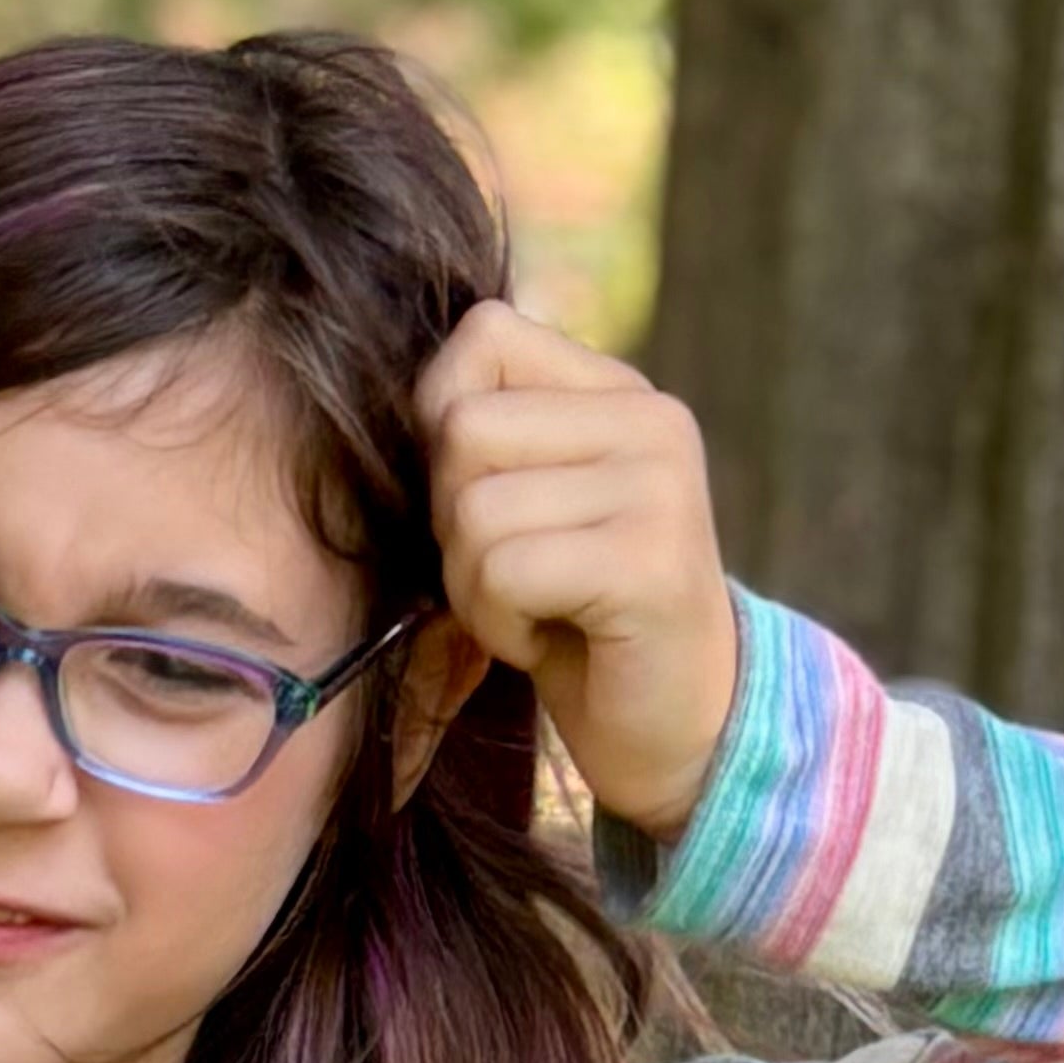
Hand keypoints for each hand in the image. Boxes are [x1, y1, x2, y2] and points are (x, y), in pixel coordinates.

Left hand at [413, 301, 738, 842]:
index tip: (480, 499)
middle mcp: (651, 419)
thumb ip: (487, 438)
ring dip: (476, 585)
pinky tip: (551, 641)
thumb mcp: (532, 505)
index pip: (484, 333)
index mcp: (620, 391)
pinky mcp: (648, 561)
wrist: (679, 729)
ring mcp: (658, 486)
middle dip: (453, 521)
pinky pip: (503, 571)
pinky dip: (501, 624)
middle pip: (463, 428)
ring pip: (474, 508)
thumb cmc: (580, 621)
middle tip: (511, 575)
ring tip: (535, 610)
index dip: (442, 419)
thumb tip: (384, 393)